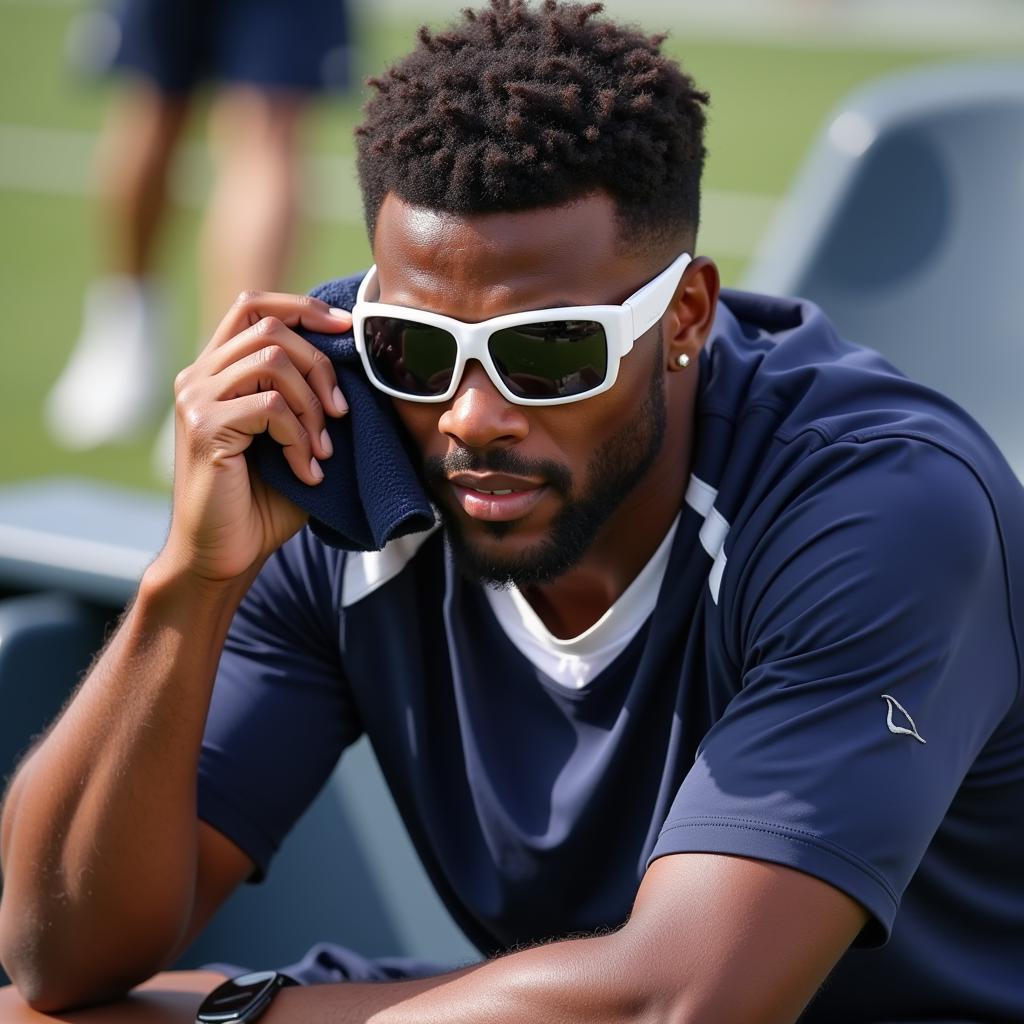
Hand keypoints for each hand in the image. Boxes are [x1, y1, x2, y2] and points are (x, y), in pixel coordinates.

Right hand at [162, 291, 350, 582]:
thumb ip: (309, 399)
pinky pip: (269, 405)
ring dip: (312, 407)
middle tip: (340, 414)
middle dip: (320, 366)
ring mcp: (196, 399)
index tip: (347, 329)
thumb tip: (358, 364)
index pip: (254, 306)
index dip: (303, 308)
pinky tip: (307, 472)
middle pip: (271, 328)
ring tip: (323, 451)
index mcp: (217, 372)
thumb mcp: (295, 439)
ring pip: (273, 360)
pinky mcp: (204, 427)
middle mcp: (199, 377)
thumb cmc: (263, 503)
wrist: (222, 556)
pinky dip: (300, 438)